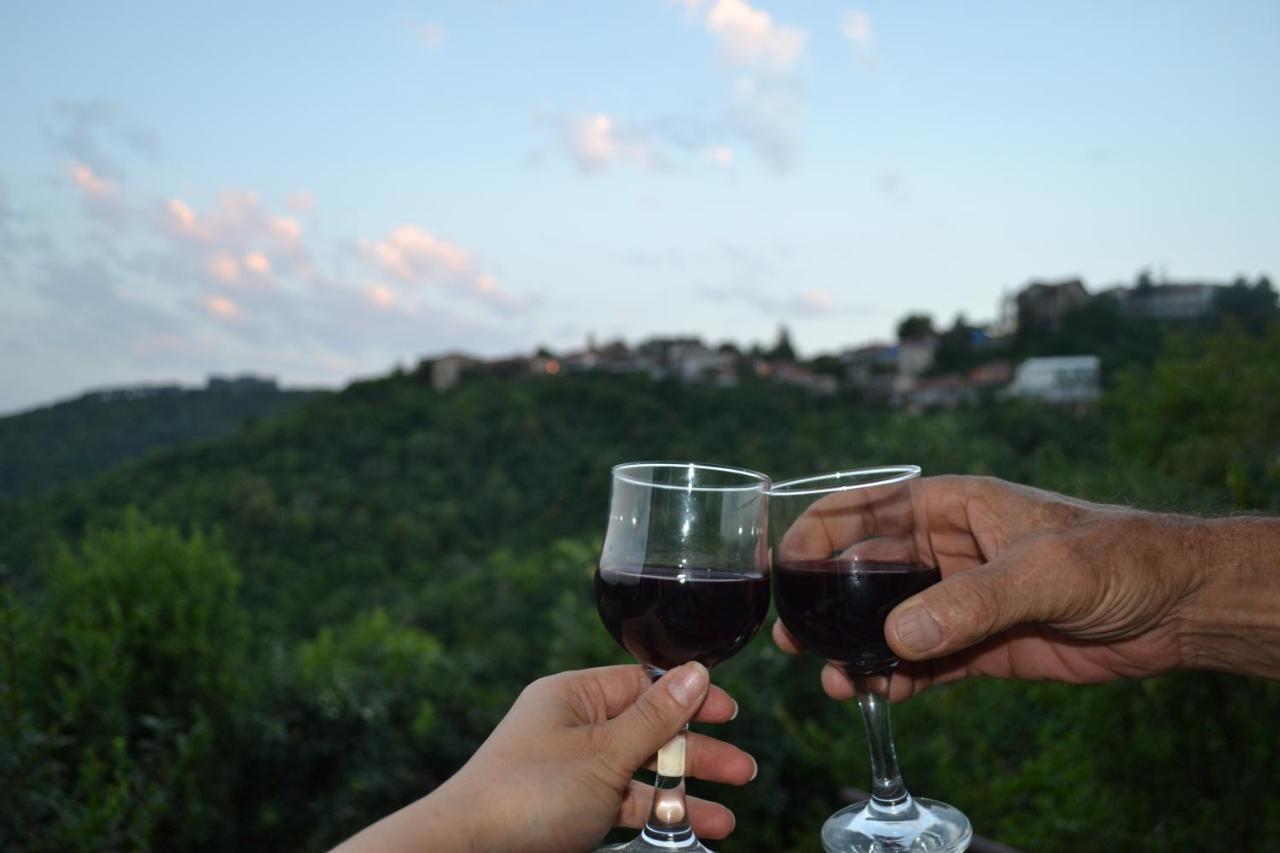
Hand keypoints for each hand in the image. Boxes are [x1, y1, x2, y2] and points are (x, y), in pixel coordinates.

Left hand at [333, 663, 755, 852]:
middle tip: (744, 770)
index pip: (641, 683)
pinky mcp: (570, 810)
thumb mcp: (604, 752)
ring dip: (683, 793)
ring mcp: (571, 771)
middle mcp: (572, 728)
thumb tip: (695, 671)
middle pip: (649, 730)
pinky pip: (623, 805)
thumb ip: (656, 717)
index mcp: (572, 695)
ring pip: (641, 774)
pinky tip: (690, 829)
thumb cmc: (527, 794)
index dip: (688, 696)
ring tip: (726, 817)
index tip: (729, 711)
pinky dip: (655, 816)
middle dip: (697, 752)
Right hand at [773, 475, 1279, 700]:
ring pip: (886, 623)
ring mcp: (957, 599)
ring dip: (856, 649)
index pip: (864, 509)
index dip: (817, 533)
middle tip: (794, 638)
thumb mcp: (1042, 569)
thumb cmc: (1116, 557)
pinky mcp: (977, 645)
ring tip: (836, 680)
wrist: (1176, 608)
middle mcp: (942, 550)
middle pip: (864, 572)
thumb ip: (969, 603)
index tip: (783, 567)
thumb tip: (896, 637)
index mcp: (949, 506)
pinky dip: (897, 679)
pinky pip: (922, 662)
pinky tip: (879, 695)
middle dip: (825, 603)